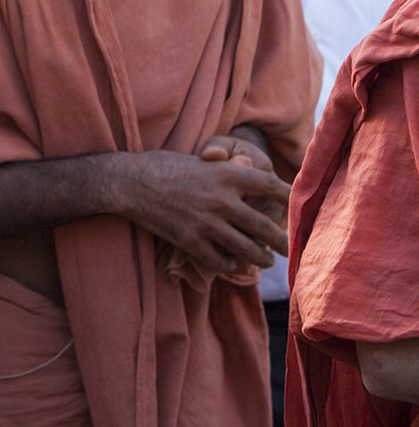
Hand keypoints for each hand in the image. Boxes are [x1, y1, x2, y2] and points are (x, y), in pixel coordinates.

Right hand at [109, 149, 289, 272]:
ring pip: (248, 250)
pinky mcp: (190, 241)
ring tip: (264, 261)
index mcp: (228, 174)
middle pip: (266, 226)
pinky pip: (220, 261)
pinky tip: (231, 264)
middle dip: (280, 241)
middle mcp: (223, 199)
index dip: (289, 200)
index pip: (273, 188)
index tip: (296, 208)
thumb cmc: (164, 167)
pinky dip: (229, 265)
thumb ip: (230, 173)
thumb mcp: (202, 161)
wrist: (129, 182)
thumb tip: (255, 180)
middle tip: (286, 247)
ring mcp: (207, 223)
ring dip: (260, 259)